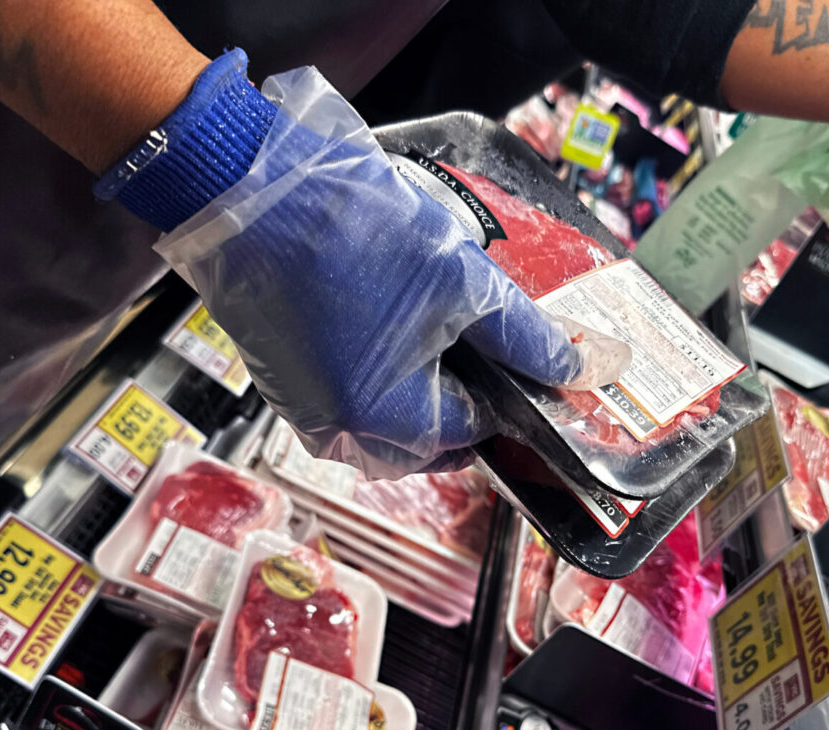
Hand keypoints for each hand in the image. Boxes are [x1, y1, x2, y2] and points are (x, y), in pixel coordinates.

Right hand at [155, 67, 611, 477]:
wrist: (247, 189)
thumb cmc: (350, 231)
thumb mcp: (462, 280)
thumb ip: (525, 335)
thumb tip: (582, 368)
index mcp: (386, 420)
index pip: (475, 431)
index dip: (509, 393)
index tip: (522, 357)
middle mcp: (341, 433)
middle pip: (431, 440)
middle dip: (466, 399)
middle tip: (483, 344)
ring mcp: (306, 411)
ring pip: (389, 424)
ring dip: (424, 390)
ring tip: (441, 330)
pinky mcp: (284, 382)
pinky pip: (349, 400)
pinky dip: (381, 377)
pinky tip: (393, 324)